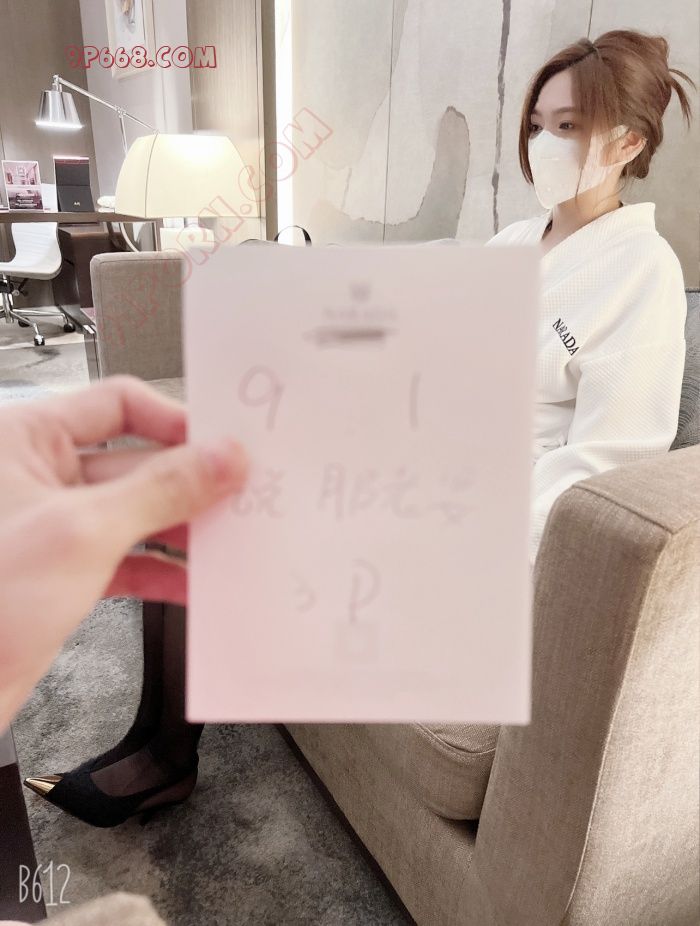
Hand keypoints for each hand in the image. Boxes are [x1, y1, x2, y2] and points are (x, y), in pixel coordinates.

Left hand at [0, 375, 247, 728]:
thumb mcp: (82, 533)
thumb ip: (160, 490)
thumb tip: (221, 458)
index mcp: (24, 439)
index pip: (118, 404)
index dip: (174, 422)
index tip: (221, 448)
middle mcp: (38, 475)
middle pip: (137, 461)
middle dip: (189, 483)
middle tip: (238, 496)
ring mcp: (54, 525)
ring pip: (137, 512)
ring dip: (182, 530)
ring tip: (224, 541)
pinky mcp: (64, 571)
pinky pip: (128, 557)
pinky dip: (162, 569)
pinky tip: (191, 581)